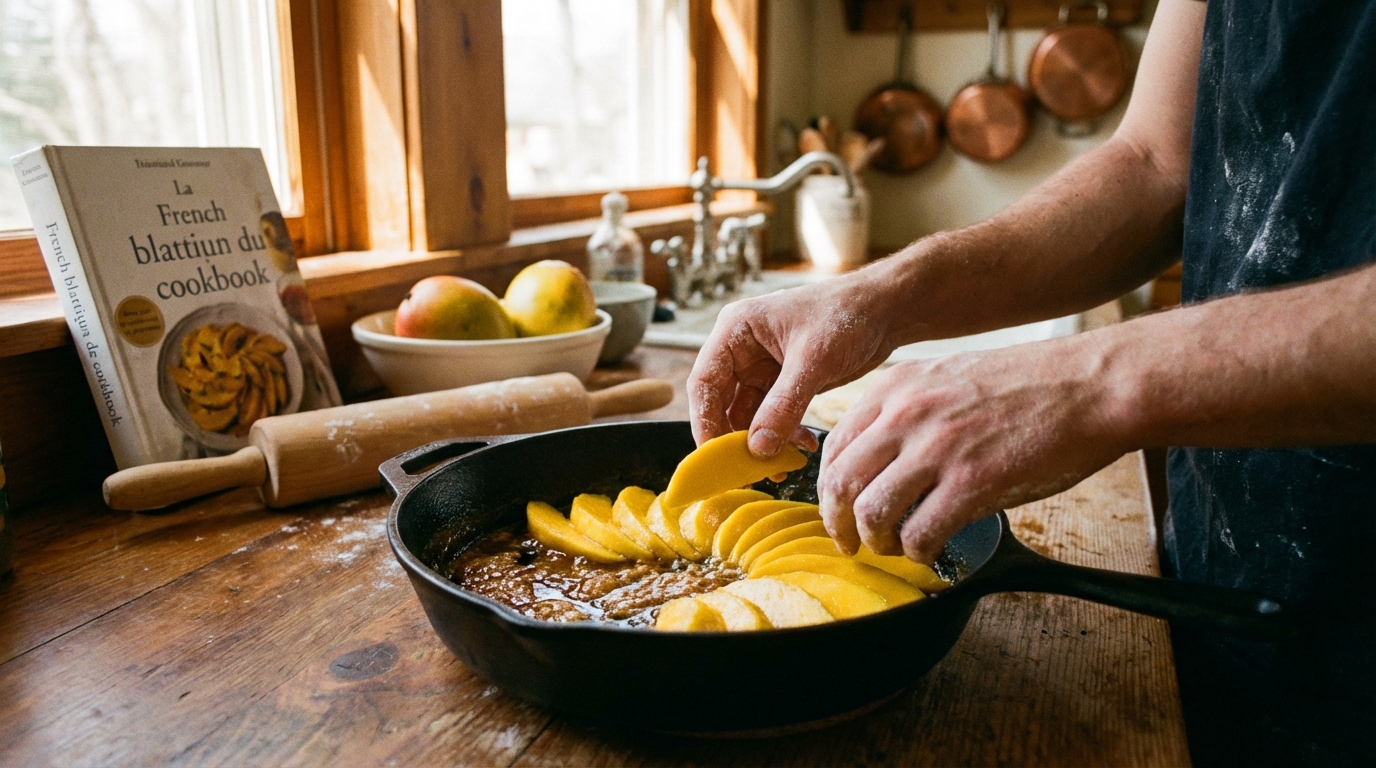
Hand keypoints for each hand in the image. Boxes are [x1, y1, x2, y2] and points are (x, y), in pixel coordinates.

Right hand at [687, 273, 899, 455]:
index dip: (704, 420)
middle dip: (736, 438)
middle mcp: (742, 349)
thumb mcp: (813, 360)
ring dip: (763, 441)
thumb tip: (758, 449)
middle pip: (721, 403)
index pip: (704, 381)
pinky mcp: (783, 382)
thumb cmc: (847, 314)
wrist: (885, 309)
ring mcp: (761, 367)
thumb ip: (783, 405)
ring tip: (785, 464)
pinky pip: (772, 417)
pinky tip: (806, 445)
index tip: (715, 454)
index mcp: (736, 329)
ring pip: (748, 415)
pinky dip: (784, 434)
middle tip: (750, 470)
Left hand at [818, 335, 1129, 563]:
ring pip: (871, 512)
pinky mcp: (972, 482)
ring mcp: (937, 448)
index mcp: (895, 388)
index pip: (835, 446)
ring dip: (877, 543)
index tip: (839, 509)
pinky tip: (931, 554)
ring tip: (896, 550)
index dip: (829, 488)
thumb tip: (883, 461)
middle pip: (840, 482)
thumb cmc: (1027, 386)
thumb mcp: (947, 378)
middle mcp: (906, 414)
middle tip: (850, 544)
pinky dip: (918, 554)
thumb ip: (908, 412)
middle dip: (838, 524)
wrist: (1089, 384)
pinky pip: (920, 533)